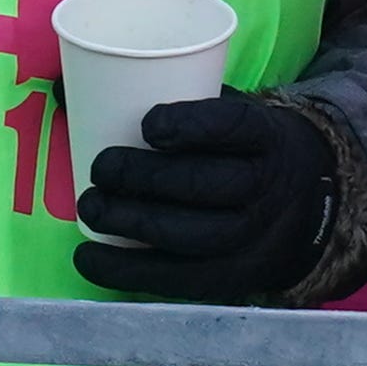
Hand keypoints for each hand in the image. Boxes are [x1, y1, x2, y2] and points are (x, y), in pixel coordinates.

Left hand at [76, 91, 340, 305]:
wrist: (301, 206)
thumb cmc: (239, 151)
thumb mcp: (227, 114)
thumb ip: (171, 101)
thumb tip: (65, 86)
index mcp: (268, 138)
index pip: (235, 127)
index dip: (191, 125)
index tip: (148, 124)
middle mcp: (266, 190)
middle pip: (208, 185)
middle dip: (145, 178)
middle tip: (102, 167)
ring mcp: (250, 239)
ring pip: (192, 235)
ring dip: (132, 222)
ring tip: (92, 206)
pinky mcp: (228, 279)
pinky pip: (176, 279)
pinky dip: (124, 270)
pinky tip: (87, 257)